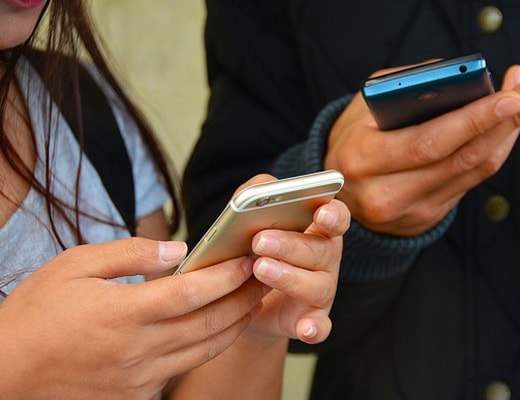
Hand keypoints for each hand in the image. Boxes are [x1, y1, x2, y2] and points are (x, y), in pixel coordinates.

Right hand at [0, 238, 265, 399]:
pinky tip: (216, 331)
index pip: (192, 292)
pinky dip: (205, 349)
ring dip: (234, 326)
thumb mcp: (74, 266)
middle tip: (264, 278)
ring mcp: (139, 379)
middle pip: (209, 323)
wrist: (5, 374)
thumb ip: (130, 254)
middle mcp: (138, 350)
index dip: (226, 276)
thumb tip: (178, 250)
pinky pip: (181, 370)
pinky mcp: (136, 397)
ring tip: (252, 303)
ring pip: (203, 351)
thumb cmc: (35, 314)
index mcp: (123, 313)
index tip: (247, 260)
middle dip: (243, 299)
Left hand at [246, 193, 349, 344]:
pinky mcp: (312, 320)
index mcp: (318, 230)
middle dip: (291, 244)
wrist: (242, 298)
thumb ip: (256, 195)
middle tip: (260, 240)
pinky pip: (320, 326)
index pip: (336, 217)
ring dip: (290, 277)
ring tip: (260, 269)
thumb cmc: (252, 249)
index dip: (332, 214)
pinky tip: (304, 328)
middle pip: (321, 250)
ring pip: (317, 285)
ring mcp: (322, 291)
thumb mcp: (250, 218)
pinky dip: (315, 328)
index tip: (320, 212)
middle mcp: (326, 260)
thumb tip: (263, 188)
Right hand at [324, 64, 519, 235]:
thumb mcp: (365, 106)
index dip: (473, 120)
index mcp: (363, 159)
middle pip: (461, 158)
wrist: (338, 192)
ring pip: (474, 171)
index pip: (429, 142)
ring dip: (508, 133)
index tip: (509, 96)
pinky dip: (494, 151)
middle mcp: (386, 193)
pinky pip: (471, 182)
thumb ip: (407, 87)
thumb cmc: (354, 138)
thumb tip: (462, 78)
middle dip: (506, 120)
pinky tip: (507, 126)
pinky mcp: (427, 218)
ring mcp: (409, 212)